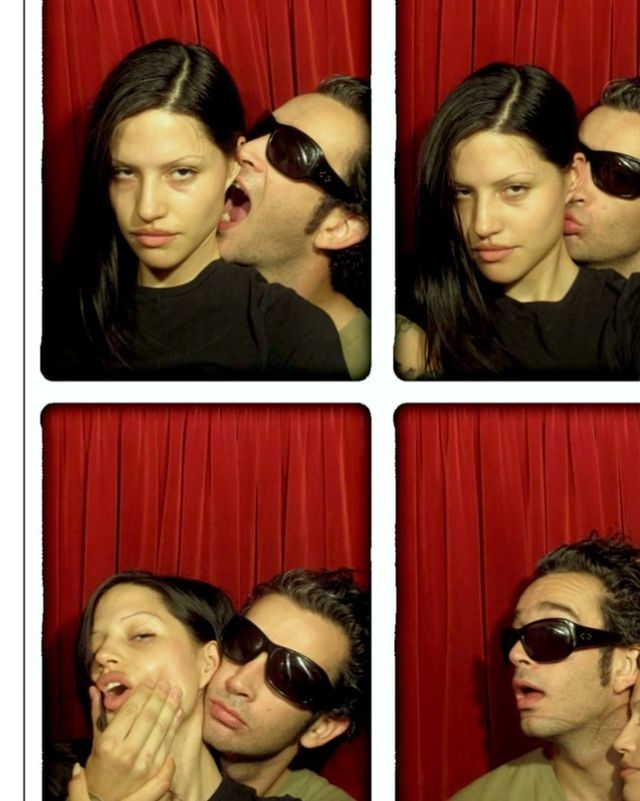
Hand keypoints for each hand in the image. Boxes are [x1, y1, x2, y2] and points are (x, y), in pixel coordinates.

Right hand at [84, 680, 182, 800]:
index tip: (150, 681)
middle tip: (165, 682)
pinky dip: (174, 725)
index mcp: (109, 744)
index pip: (130, 711)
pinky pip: (168, 742)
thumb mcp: (94, 742)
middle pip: (148, 717)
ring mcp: (144, 763)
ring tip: (176, 692)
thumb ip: (97, 714)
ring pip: (161, 728)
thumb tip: (95, 688)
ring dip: (171, 707)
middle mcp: (127, 753)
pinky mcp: (155, 770)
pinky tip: (178, 712)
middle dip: (159, 696)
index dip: (142, 693)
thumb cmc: (98, 769)